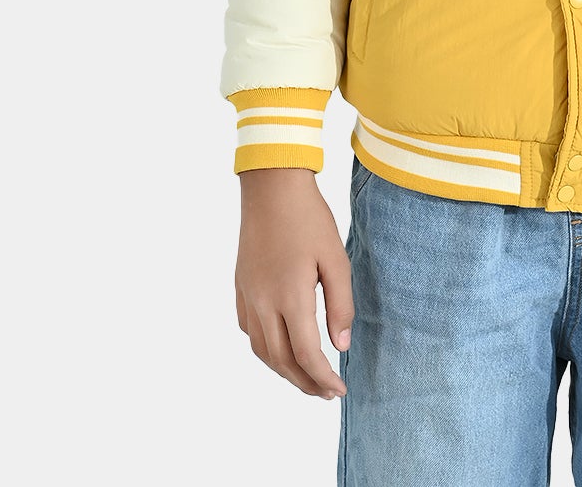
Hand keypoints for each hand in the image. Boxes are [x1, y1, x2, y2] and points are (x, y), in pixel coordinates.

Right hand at [234, 168, 354, 399]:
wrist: (272, 189)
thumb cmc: (309, 219)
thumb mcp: (336, 259)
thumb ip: (341, 305)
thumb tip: (340, 346)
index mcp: (291, 297)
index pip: (307, 355)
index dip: (324, 378)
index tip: (340, 390)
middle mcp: (264, 303)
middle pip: (282, 361)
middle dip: (305, 383)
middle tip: (326, 393)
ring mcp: (248, 297)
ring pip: (262, 351)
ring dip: (284, 371)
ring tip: (307, 378)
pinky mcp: (240, 288)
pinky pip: (250, 332)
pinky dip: (266, 350)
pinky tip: (281, 348)